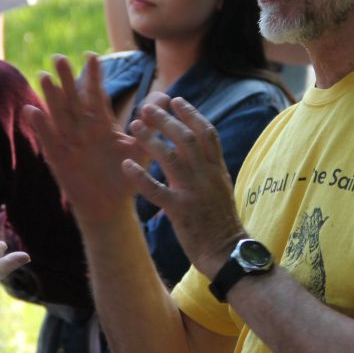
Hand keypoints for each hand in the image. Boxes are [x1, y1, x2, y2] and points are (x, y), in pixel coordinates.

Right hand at [24, 54, 144, 228]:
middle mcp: (83, 130)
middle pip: (73, 100)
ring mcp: (70, 143)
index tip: (91, 56)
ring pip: (59, 115)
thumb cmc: (125, 176)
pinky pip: (49, 140)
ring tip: (44, 75)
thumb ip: (149, 125)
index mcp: (102, 125)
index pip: (96, 96)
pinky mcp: (60, 159)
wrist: (110, 207)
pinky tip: (32, 109)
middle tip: (59, 57)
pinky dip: (41, 126)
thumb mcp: (140, 148)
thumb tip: (163, 98)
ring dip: (51, 97)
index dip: (93, 77)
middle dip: (66, 80)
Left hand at [125, 94, 244, 278]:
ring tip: (135, 125)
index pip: (206, 133)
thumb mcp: (222, 188)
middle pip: (186, 138)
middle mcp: (206, 176)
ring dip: (151, 139)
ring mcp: (193, 192)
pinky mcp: (180, 211)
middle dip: (166, 119)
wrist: (227, 252)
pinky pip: (156, 190)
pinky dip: (140, 176)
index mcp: (217, 169)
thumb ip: (210, 168)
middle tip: (148, 107)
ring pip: (170, 158)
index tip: (176, 100)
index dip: (191, 114)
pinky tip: (127, 165)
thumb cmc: (222, 222)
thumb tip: (199, 148)